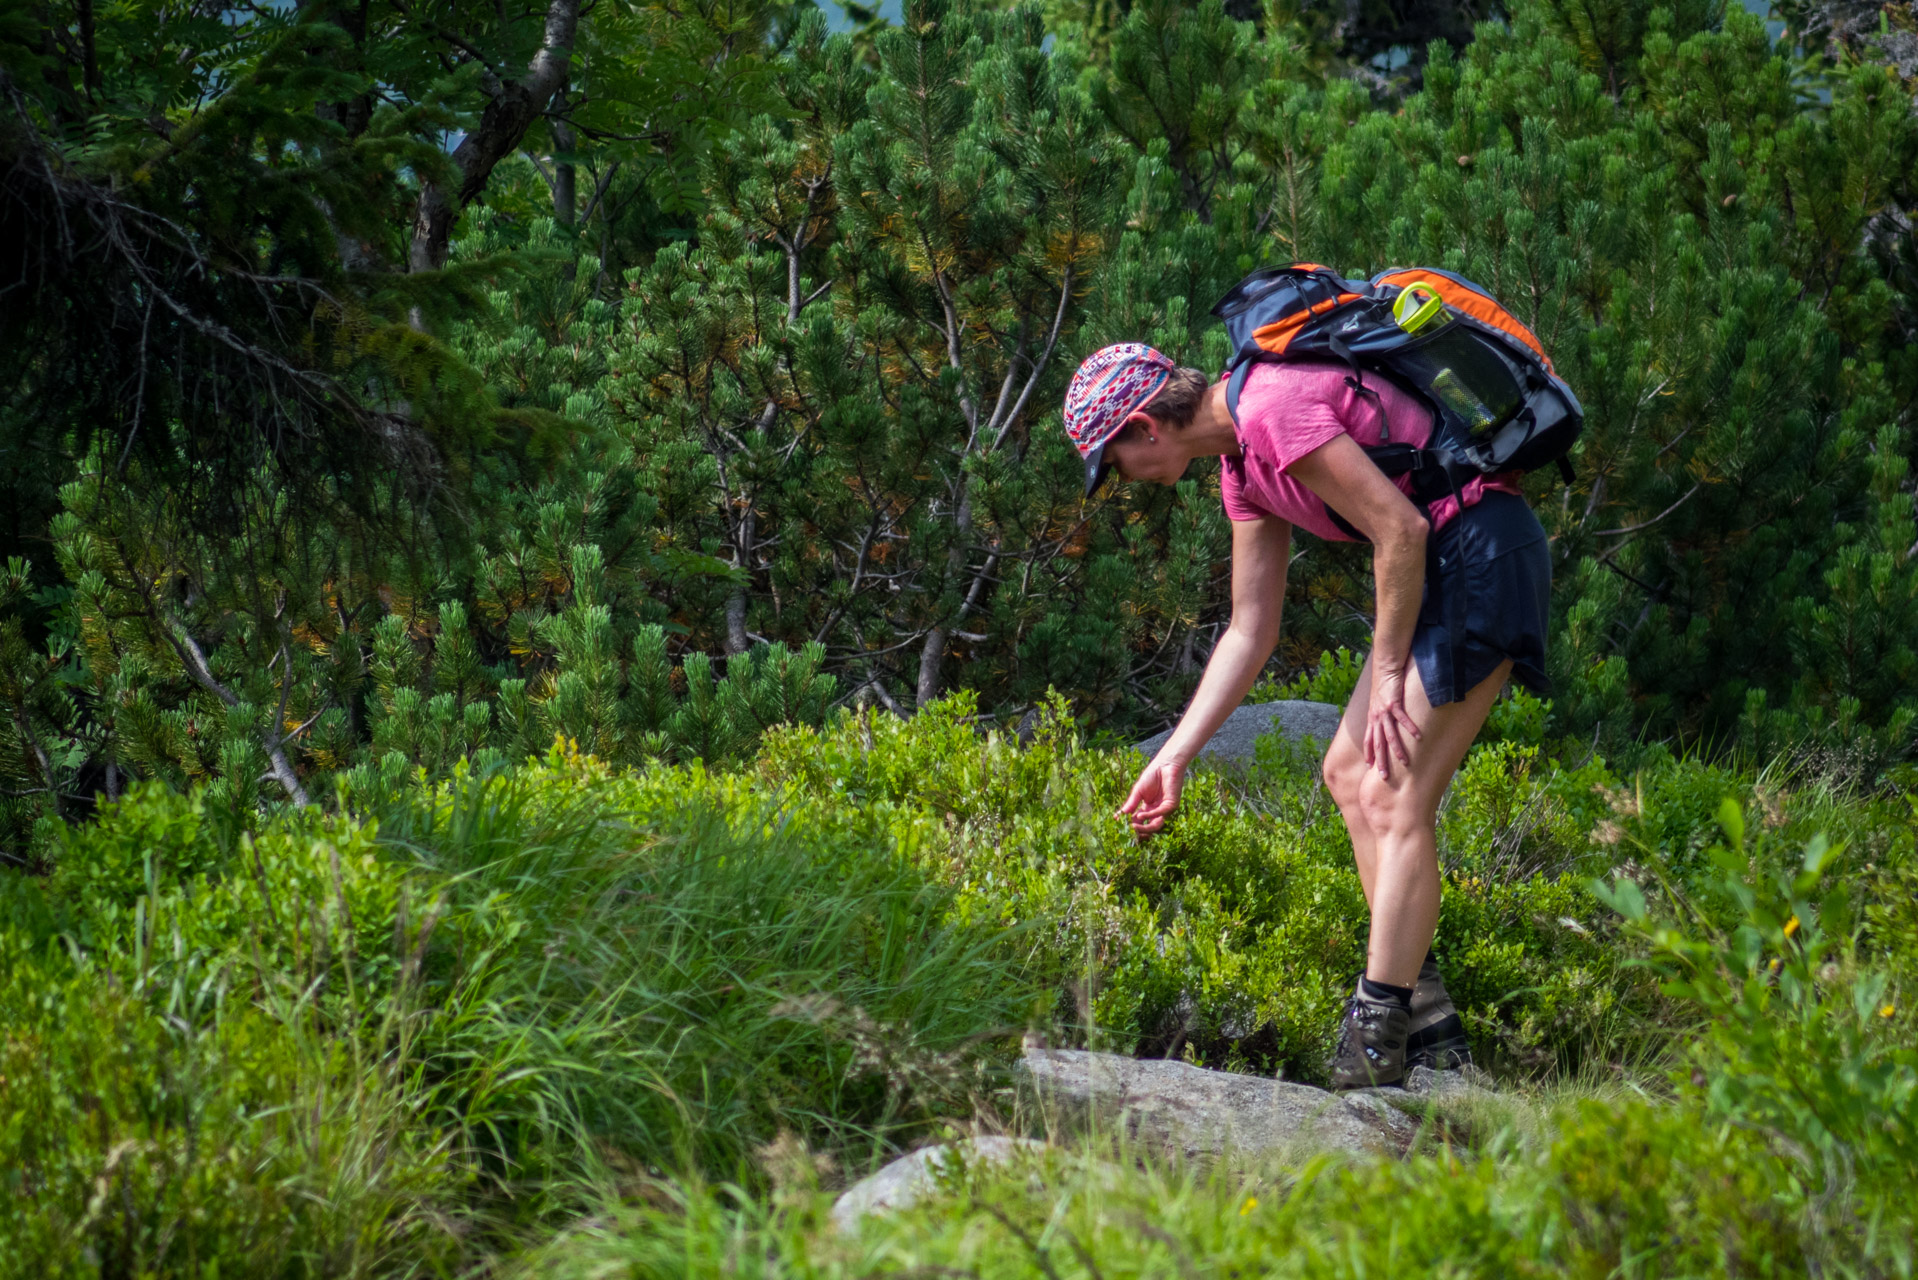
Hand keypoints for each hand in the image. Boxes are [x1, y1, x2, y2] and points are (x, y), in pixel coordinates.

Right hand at [1118, 756, 1185, 836]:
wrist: (1165, 765)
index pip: (1139, 822)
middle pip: (1147, 828)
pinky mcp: (1172, 805)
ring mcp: (1165, 810)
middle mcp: (1156, 812)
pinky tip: (1141, 814)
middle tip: (1128, 831)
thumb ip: (1130, 805)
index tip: (1119, 826)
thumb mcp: (1137, 792)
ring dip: (1144, 828)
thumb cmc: (1151, 776)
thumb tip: (1119, 817)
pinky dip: (1149, 816)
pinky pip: (1160, 814)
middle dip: (1137, 831)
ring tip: (1133, 826)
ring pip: (1155, 826)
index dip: (1130, 825)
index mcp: (1148, 809)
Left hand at [1365, 663, 1422, 778]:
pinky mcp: (1393, 703)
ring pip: (1390, 735)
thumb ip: (1382, 713)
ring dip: (1397, 750)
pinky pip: (1402, 719)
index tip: (1370, 767)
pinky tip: (1418, 738)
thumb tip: (1386, 720)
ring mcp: (1384, 711)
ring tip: (1404, 763)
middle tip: (1384, 777)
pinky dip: (1410, 729)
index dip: (1369, 753)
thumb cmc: (1384, 683)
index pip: (1369, 740)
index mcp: (1372, 718)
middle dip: (1380, 761)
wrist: (1385, 667)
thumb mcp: (1379, 701)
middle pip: (1378, 743)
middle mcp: (1376, 717)